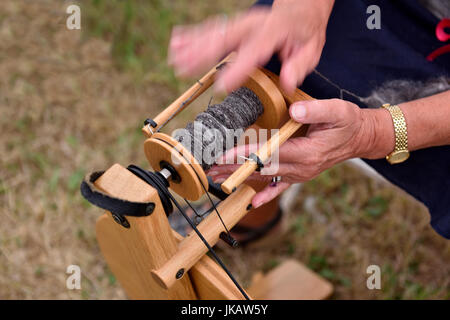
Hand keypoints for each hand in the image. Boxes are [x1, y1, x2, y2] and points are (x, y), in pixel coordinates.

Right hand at [169, 0, 333, 92]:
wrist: (301, 6)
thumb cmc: (305, 32)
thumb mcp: (311, 49)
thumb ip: (299, 66)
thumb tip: (288, 83)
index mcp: (274, 31)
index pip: (254, 51)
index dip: (237, 69)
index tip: (222, 86)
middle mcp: (253, 24)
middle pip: (224, 38)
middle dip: (202, 53)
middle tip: (182, 68)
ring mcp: (241, 21)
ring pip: (213, 32)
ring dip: (191, 45)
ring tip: (173, 57)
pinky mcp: (234, 23)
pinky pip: (211, 27)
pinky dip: (192, 34)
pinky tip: (177, 40)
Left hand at [208, 99, 394, 207]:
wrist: (359, 138)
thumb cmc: (347, 122)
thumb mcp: (337, 110)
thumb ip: (315, 111)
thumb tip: (293, 111)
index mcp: (308, 152)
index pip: (270, 153)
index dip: (246, 153)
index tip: (224, 155)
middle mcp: (302, 167)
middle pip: (261, 168)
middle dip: (234, 167)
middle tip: (210, 168)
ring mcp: (300, 173)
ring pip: (265, 177)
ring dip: (241, 178)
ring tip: (218, 179)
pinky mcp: (299, 174)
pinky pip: (280, 187)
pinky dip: (266, 194)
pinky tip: (253, 203)